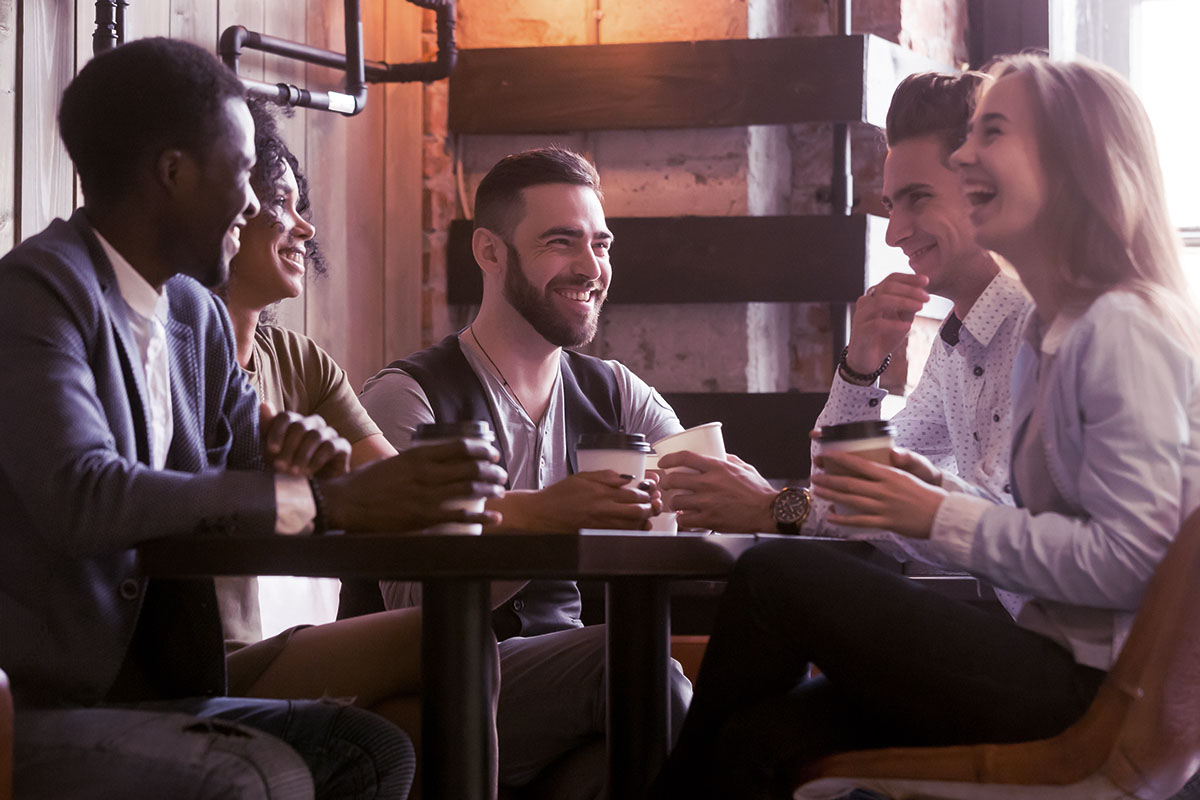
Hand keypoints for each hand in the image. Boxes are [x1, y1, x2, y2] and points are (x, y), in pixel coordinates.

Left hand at [261, 403, 350, 477]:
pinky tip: (309, 472)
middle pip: (300, 426)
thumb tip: (264, 404)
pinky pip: (330, 446)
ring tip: (294, 472)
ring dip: (302, 455)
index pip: (285, 417)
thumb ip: (267, 428)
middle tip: (280, 466)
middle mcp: (313, 424)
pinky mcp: (342, 446)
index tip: (271, 450)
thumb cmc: (289, 468)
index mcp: (295, 422)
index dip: (277, 432)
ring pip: (315, 435)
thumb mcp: (272, 452)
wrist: (312, 492)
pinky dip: (317, 460)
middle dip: (288, 447)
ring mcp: (329, 433)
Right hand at [320, 440, 507, 530]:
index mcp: (418, 456)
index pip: (460, 447)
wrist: (345, 503)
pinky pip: (460, 516)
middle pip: (470, 468)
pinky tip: (494, 517)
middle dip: (491, 470)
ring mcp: (425, 496)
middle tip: (501, 473)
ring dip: (490, 489)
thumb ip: (415, 461)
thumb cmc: (366, 482)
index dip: (482, 450)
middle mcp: (425, 473)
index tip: (492, 453)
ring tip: (501, 490)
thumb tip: (433, 460)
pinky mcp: (424, 517)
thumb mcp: (393, 461)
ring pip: (469, 490)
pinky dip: (481, 516)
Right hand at [498, 471, 654, 531]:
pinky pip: (621, 534)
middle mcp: (603, 510)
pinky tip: (636, 526)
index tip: (650, 489)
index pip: (633, 494)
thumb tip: (627, 477)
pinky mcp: (597, 534)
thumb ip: (606, 476)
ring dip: (644, 520)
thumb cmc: (560, 494)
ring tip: (648, 514)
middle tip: (654, 502)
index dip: (647, 492)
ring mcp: (601, 525)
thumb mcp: (582, 477)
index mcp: (601, 493)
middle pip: (638, 511)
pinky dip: (633, 530)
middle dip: (650, 507)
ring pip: (632, 525)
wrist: (542, 514)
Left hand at [658, 451, 776, 532]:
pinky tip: (686, 518)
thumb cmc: (758, 491)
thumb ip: (729, 460)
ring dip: (674, 502)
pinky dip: (682, 519)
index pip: (685, 457)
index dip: (669, 458)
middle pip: (674, 479)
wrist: (768, 512)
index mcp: (717, 468)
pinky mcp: (709, 520)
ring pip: (676, 500)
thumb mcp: (744, 468)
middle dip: (667, 482)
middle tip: (668, 485)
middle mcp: (709, 483)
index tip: (664, 462)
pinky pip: (684, 520)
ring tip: (678, 503)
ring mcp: (707, 502)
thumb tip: (718, 454)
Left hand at [809, 451, 944, 537]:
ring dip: (832, 496)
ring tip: (817, 492)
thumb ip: (889, 470)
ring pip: (851, 500)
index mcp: (890, 475)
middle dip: (829, 479)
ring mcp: (884, 507)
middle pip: (850, 482)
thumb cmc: (926, 494)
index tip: (826, 456)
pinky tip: (831, 516)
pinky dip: (843, 519)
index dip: (840, 460)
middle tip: (815, 476)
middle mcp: (884, 489)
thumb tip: (883, 458)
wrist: (942, 514)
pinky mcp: (886, 522)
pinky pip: (860, 521)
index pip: (860, 464)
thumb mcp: (907, 476)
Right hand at [844, 273, 929, 375]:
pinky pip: (877, 324)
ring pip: (881, 301)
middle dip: (909, 290)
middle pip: (887, 287)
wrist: (867, 360)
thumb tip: (922, 293)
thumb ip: (909, 307)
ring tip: (920, 307)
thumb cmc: (884, 337)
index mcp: (875, 296)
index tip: (926, 281)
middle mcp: (866, 302)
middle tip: (926, 297)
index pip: (891, 279)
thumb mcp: (901, 320)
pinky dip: (894, 324)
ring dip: (903, 302)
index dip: (909, 278)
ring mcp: (861, 315)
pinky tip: (907, 326)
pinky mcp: (860, 331)